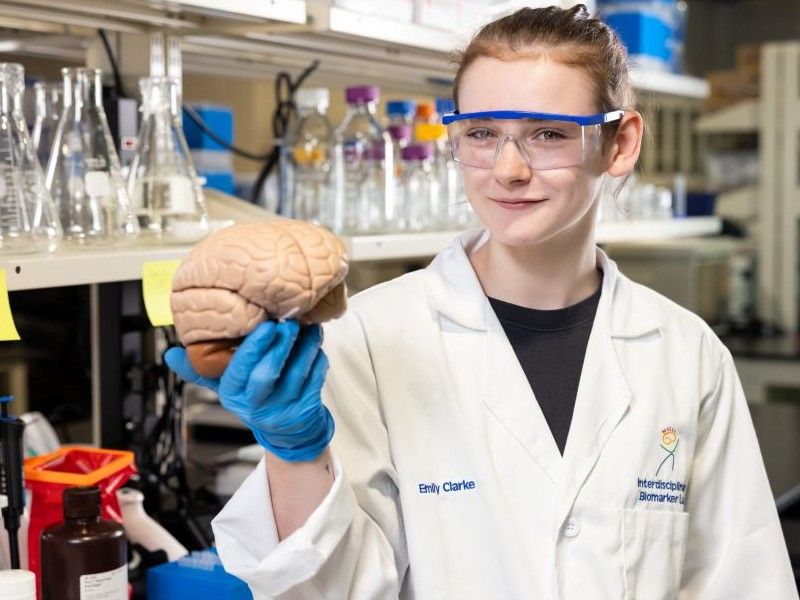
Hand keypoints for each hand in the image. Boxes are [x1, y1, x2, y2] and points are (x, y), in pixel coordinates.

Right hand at [165, 320, 333, 461]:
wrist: (286, 432)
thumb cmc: (254, 397)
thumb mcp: (225, 386)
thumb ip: (201, 369)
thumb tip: (170, 354)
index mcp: (233, 395)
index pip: (238, 371)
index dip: (253, 348)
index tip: (266, 325)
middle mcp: (255, 406)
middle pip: (267, 374)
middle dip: (280, 345)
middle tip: (290, 321)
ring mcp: (282, 410)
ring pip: (296, 375)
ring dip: (304, 348)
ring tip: (310, 326)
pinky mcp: (306, 411)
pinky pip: (314, 381)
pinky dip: (317, 360)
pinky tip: (317, 343)